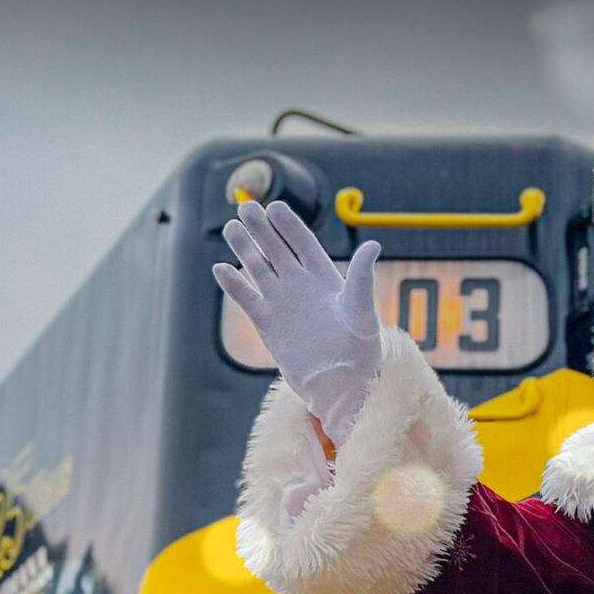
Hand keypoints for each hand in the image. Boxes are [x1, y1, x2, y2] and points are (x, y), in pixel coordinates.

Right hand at [214, 201, 382, 440]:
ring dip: (245, 248)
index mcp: (325, 277)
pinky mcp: (267, 323)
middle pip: (277, 249)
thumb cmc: (360, 350)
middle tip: (246, 206)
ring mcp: (282, 303)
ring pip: (259, 268)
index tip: (274, 207)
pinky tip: (221, 268)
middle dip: (261, 228)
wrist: (340, 387)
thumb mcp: (361, 310)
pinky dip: (234, 284)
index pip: (303, 243)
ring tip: (230, 227)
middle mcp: (301, 286)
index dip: (288, 225)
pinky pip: (247, 298)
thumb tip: (373, 244)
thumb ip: (361, 277)